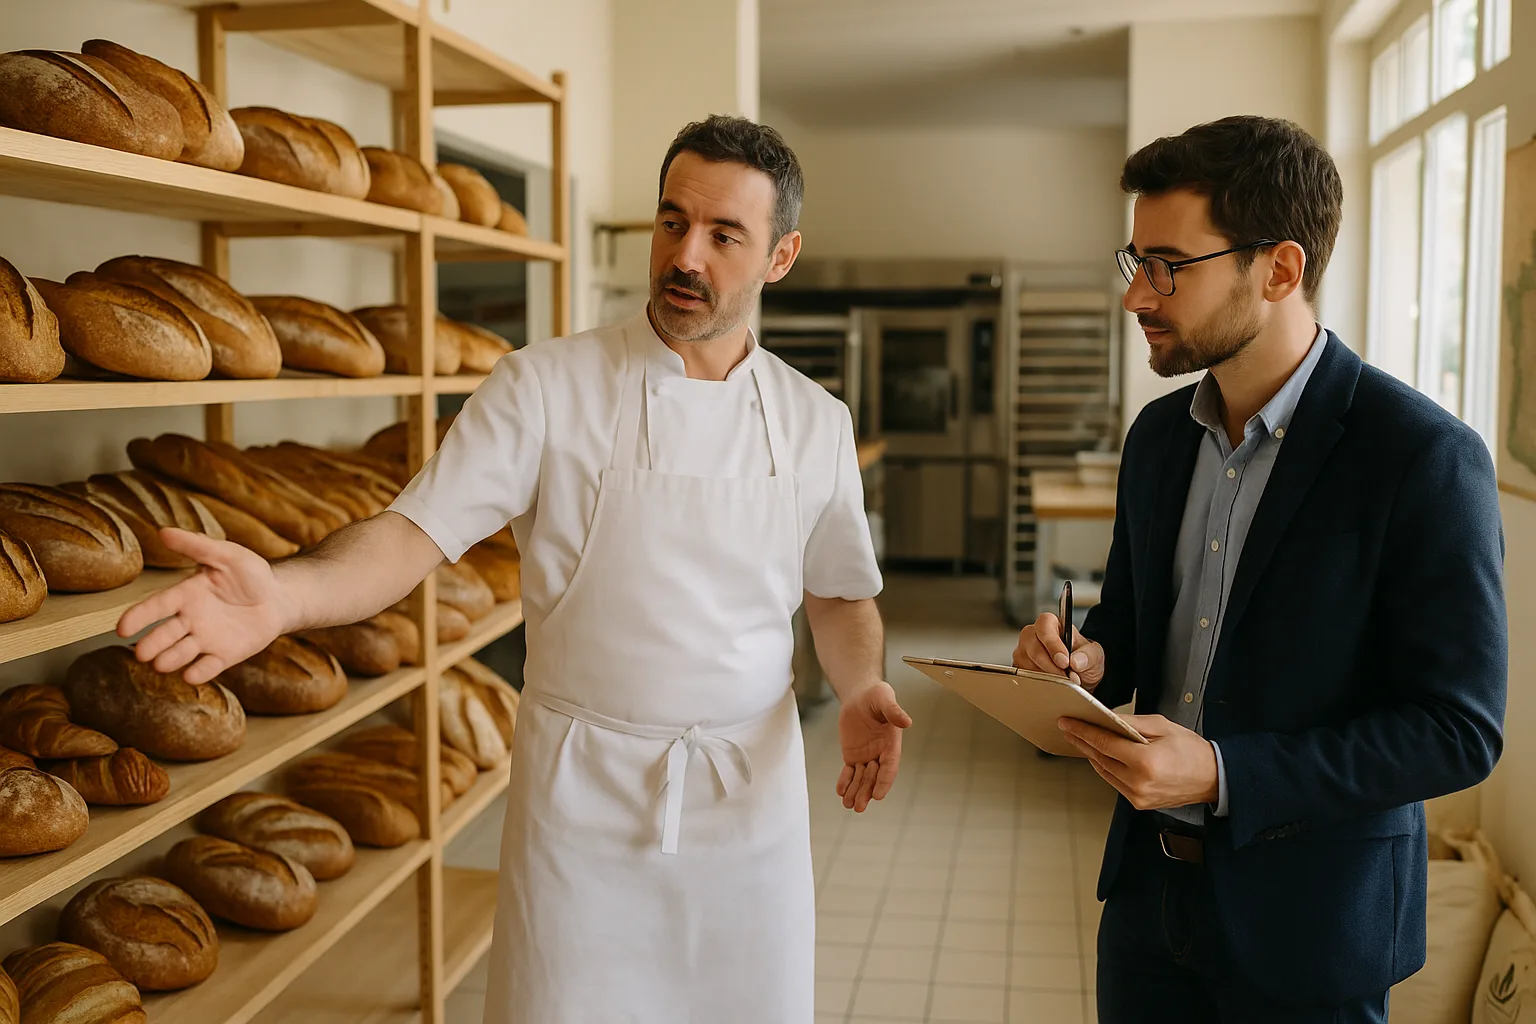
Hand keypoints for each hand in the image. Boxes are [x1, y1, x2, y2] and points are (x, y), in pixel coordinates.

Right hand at [116, 528, 294, 683]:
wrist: (279, 598)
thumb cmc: (250, 574)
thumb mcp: (226, 555)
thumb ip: (197, 545)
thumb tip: (163, 531)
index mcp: (186, 595)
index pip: (157, 606)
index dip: (139, 617)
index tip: (122, 628)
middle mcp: (190, 620)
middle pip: (165, 634)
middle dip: (152, 644)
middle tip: (142, 652)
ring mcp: (205, 639)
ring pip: (181, 653)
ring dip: (170, 659)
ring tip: (161, 664)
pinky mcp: (224, 655)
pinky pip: (208, 667)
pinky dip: (200, 672)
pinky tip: (192, 675)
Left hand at [836, 681, 911, 812]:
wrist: (860, 695)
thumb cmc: (876, 695)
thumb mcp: (884, 699)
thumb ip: (893, 711)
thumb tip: (906, 722)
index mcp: (891, 744)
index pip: (889, 767)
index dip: (884, 782)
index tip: (878, 795)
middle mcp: (880, 753)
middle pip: (874, 777)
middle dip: (867, 792)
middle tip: (859, 806)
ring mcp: (866, 756)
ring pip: (861, 778)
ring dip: (856, 792)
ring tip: (849, 805)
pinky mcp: (853, 755)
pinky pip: (849, 772)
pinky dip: (845, 782)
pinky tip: (841, 792)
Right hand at [1012, 612, 1104, 689]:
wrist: (1079, 678)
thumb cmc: (1083, 660)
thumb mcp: (1094, 656)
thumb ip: (1088, 656)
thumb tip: (1076, 661)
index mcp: (1052, 624)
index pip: (1044, 625)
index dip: (1053, 643)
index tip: (1064, 661)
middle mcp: (1033, 634)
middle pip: (1032, 645)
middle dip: (1050, 665)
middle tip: (1065, 676)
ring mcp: (1024, 651)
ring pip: (1026, 662)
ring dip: (1045, 675)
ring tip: (1062, 680)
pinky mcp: (1019, 666)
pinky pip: (1023, 675)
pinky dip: (1038, 682)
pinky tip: (1050, 682)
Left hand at [1058, 715, 1218, 810]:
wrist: (1213, 778)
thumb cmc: (1192, 751)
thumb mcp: (1163, 727)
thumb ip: (1132, 723)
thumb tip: (1107, 717)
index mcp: (1145, 762)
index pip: (1104, 743)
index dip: (1083, 731)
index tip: (1068, 722)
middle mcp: (1139, 782)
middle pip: (1100, 758)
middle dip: (1082, 741)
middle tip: (1068, 728)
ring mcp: (1138, 796)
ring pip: (1104, 771)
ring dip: (1091, 754)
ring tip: (1079, 739)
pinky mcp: (1139, 803)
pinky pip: (1114, 782)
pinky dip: (1104, 768)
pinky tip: (1098, 755)